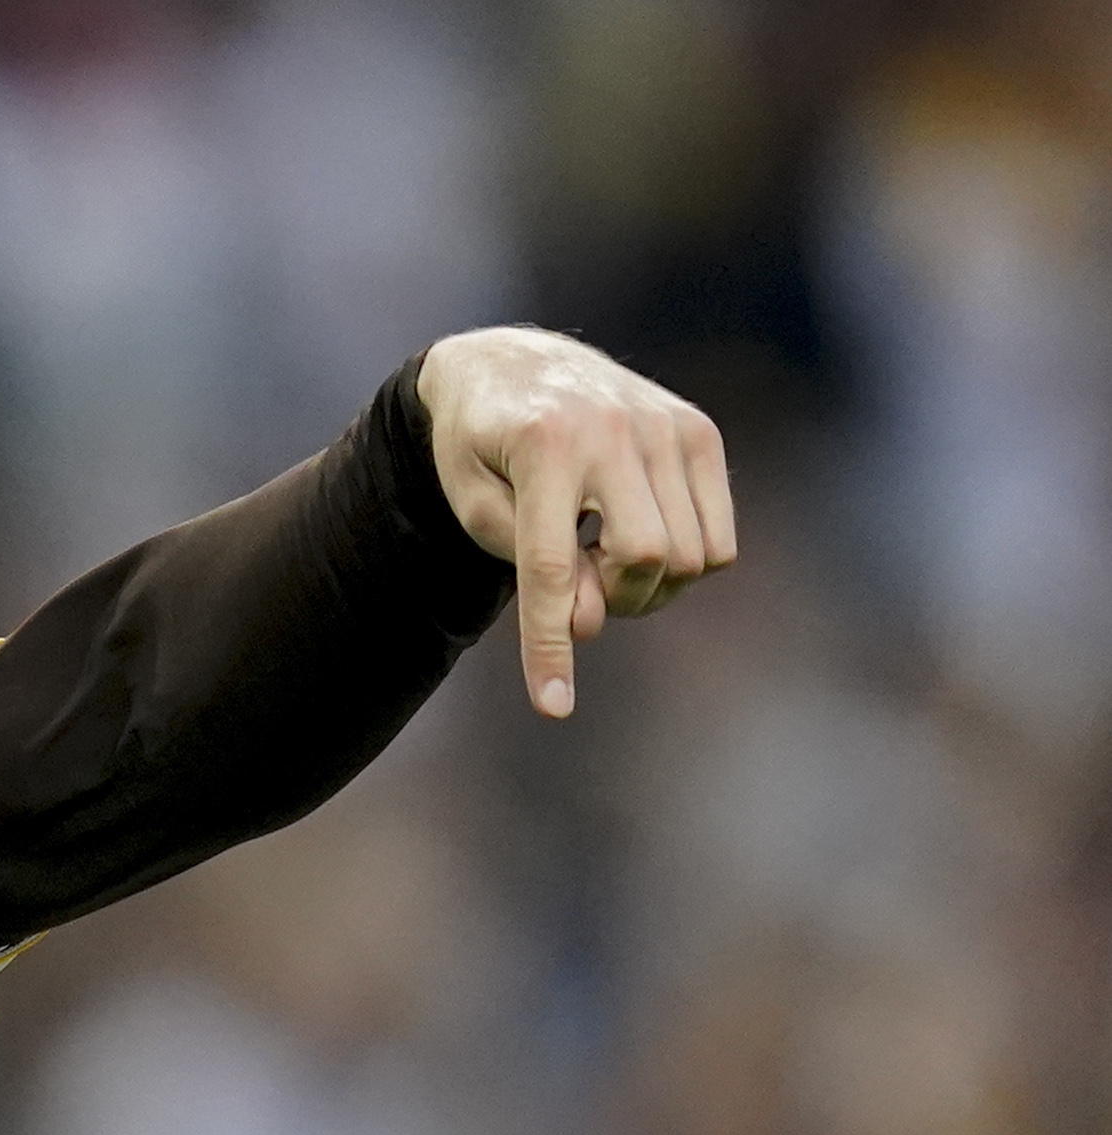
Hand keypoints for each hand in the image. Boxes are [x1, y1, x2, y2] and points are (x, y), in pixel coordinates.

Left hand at [417, 326, 735, 717]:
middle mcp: (613, 427)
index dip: (550, 645)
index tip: (552, 708)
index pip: (553, 567)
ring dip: (646, 586)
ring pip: (691, 556)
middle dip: (612, 599)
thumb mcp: (476, 509)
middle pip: (645, 560)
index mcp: (544, 444)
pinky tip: (637, 536)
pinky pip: (719, 539)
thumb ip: (532, 569)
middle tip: (579, 585)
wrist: (511, 365)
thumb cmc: (480, 450)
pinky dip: (684, 564)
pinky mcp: (699, 431)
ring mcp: (666, 424)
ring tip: (602, 558)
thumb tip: (592, 622)